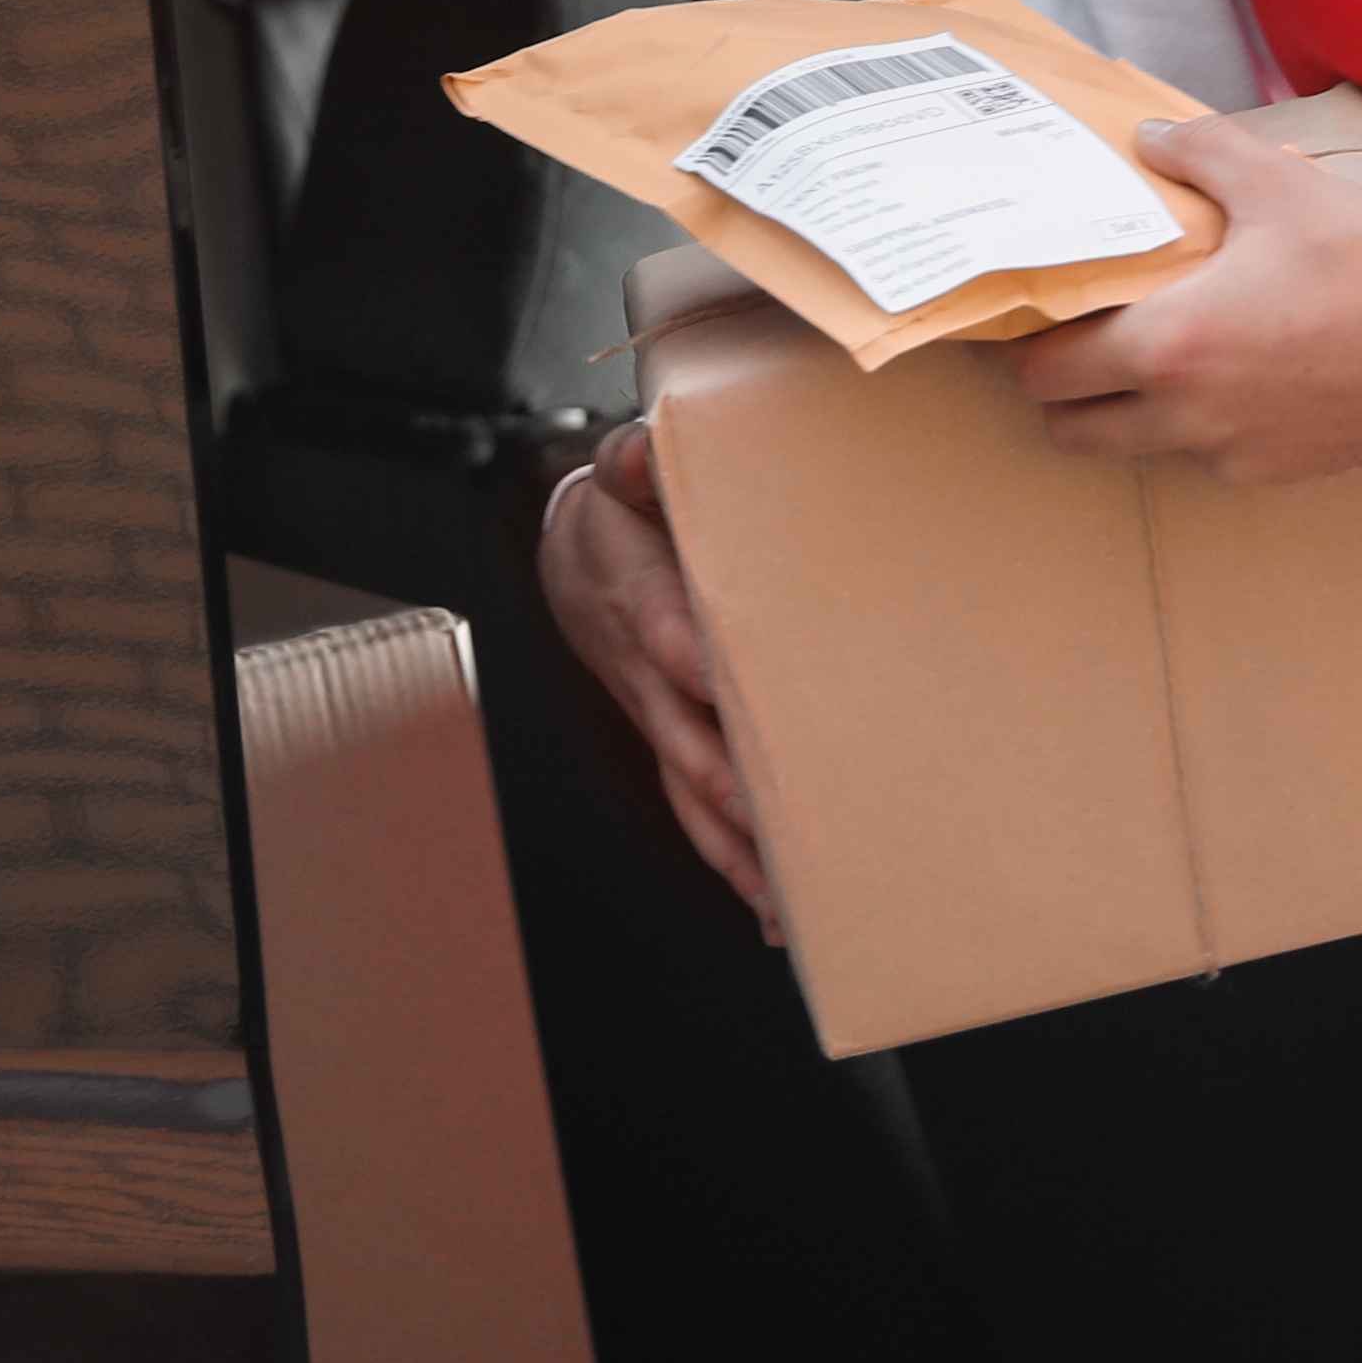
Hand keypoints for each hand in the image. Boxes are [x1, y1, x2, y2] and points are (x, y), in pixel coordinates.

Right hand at [539, 419, 775, 940]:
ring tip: (785, 895)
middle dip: (726, 779)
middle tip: (775, 814)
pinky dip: (733, 863)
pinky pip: (698, 811)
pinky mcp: (675, 745)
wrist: (576, 561)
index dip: (689, 656)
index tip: (722, 679)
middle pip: (684, 734)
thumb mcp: (621, 472)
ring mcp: (659, 719)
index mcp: (639, 595)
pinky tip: (775, 912)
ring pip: (691, 791)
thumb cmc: (620, 517)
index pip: (664, 628)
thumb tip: (643, 450)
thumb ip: (636, 462)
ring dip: (735, 845)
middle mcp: (647, 673)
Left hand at [1006, 110, 1361, 486]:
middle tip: (1066, 341)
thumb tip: (1148, 137)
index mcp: (1167, 345)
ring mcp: (1225, 451)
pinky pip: (1203, 453)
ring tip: (1146, 355)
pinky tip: (1227, 374)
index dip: (1018, 348)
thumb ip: (1200, 150)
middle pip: (1070, 426)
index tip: (1015, 321)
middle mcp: (1182, 413)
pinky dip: (1193, 423)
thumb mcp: (1279, 183)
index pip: (1045, 371)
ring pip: (1133, 445)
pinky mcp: (1268, 471)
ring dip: (1121, 410)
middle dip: (1055, 389)